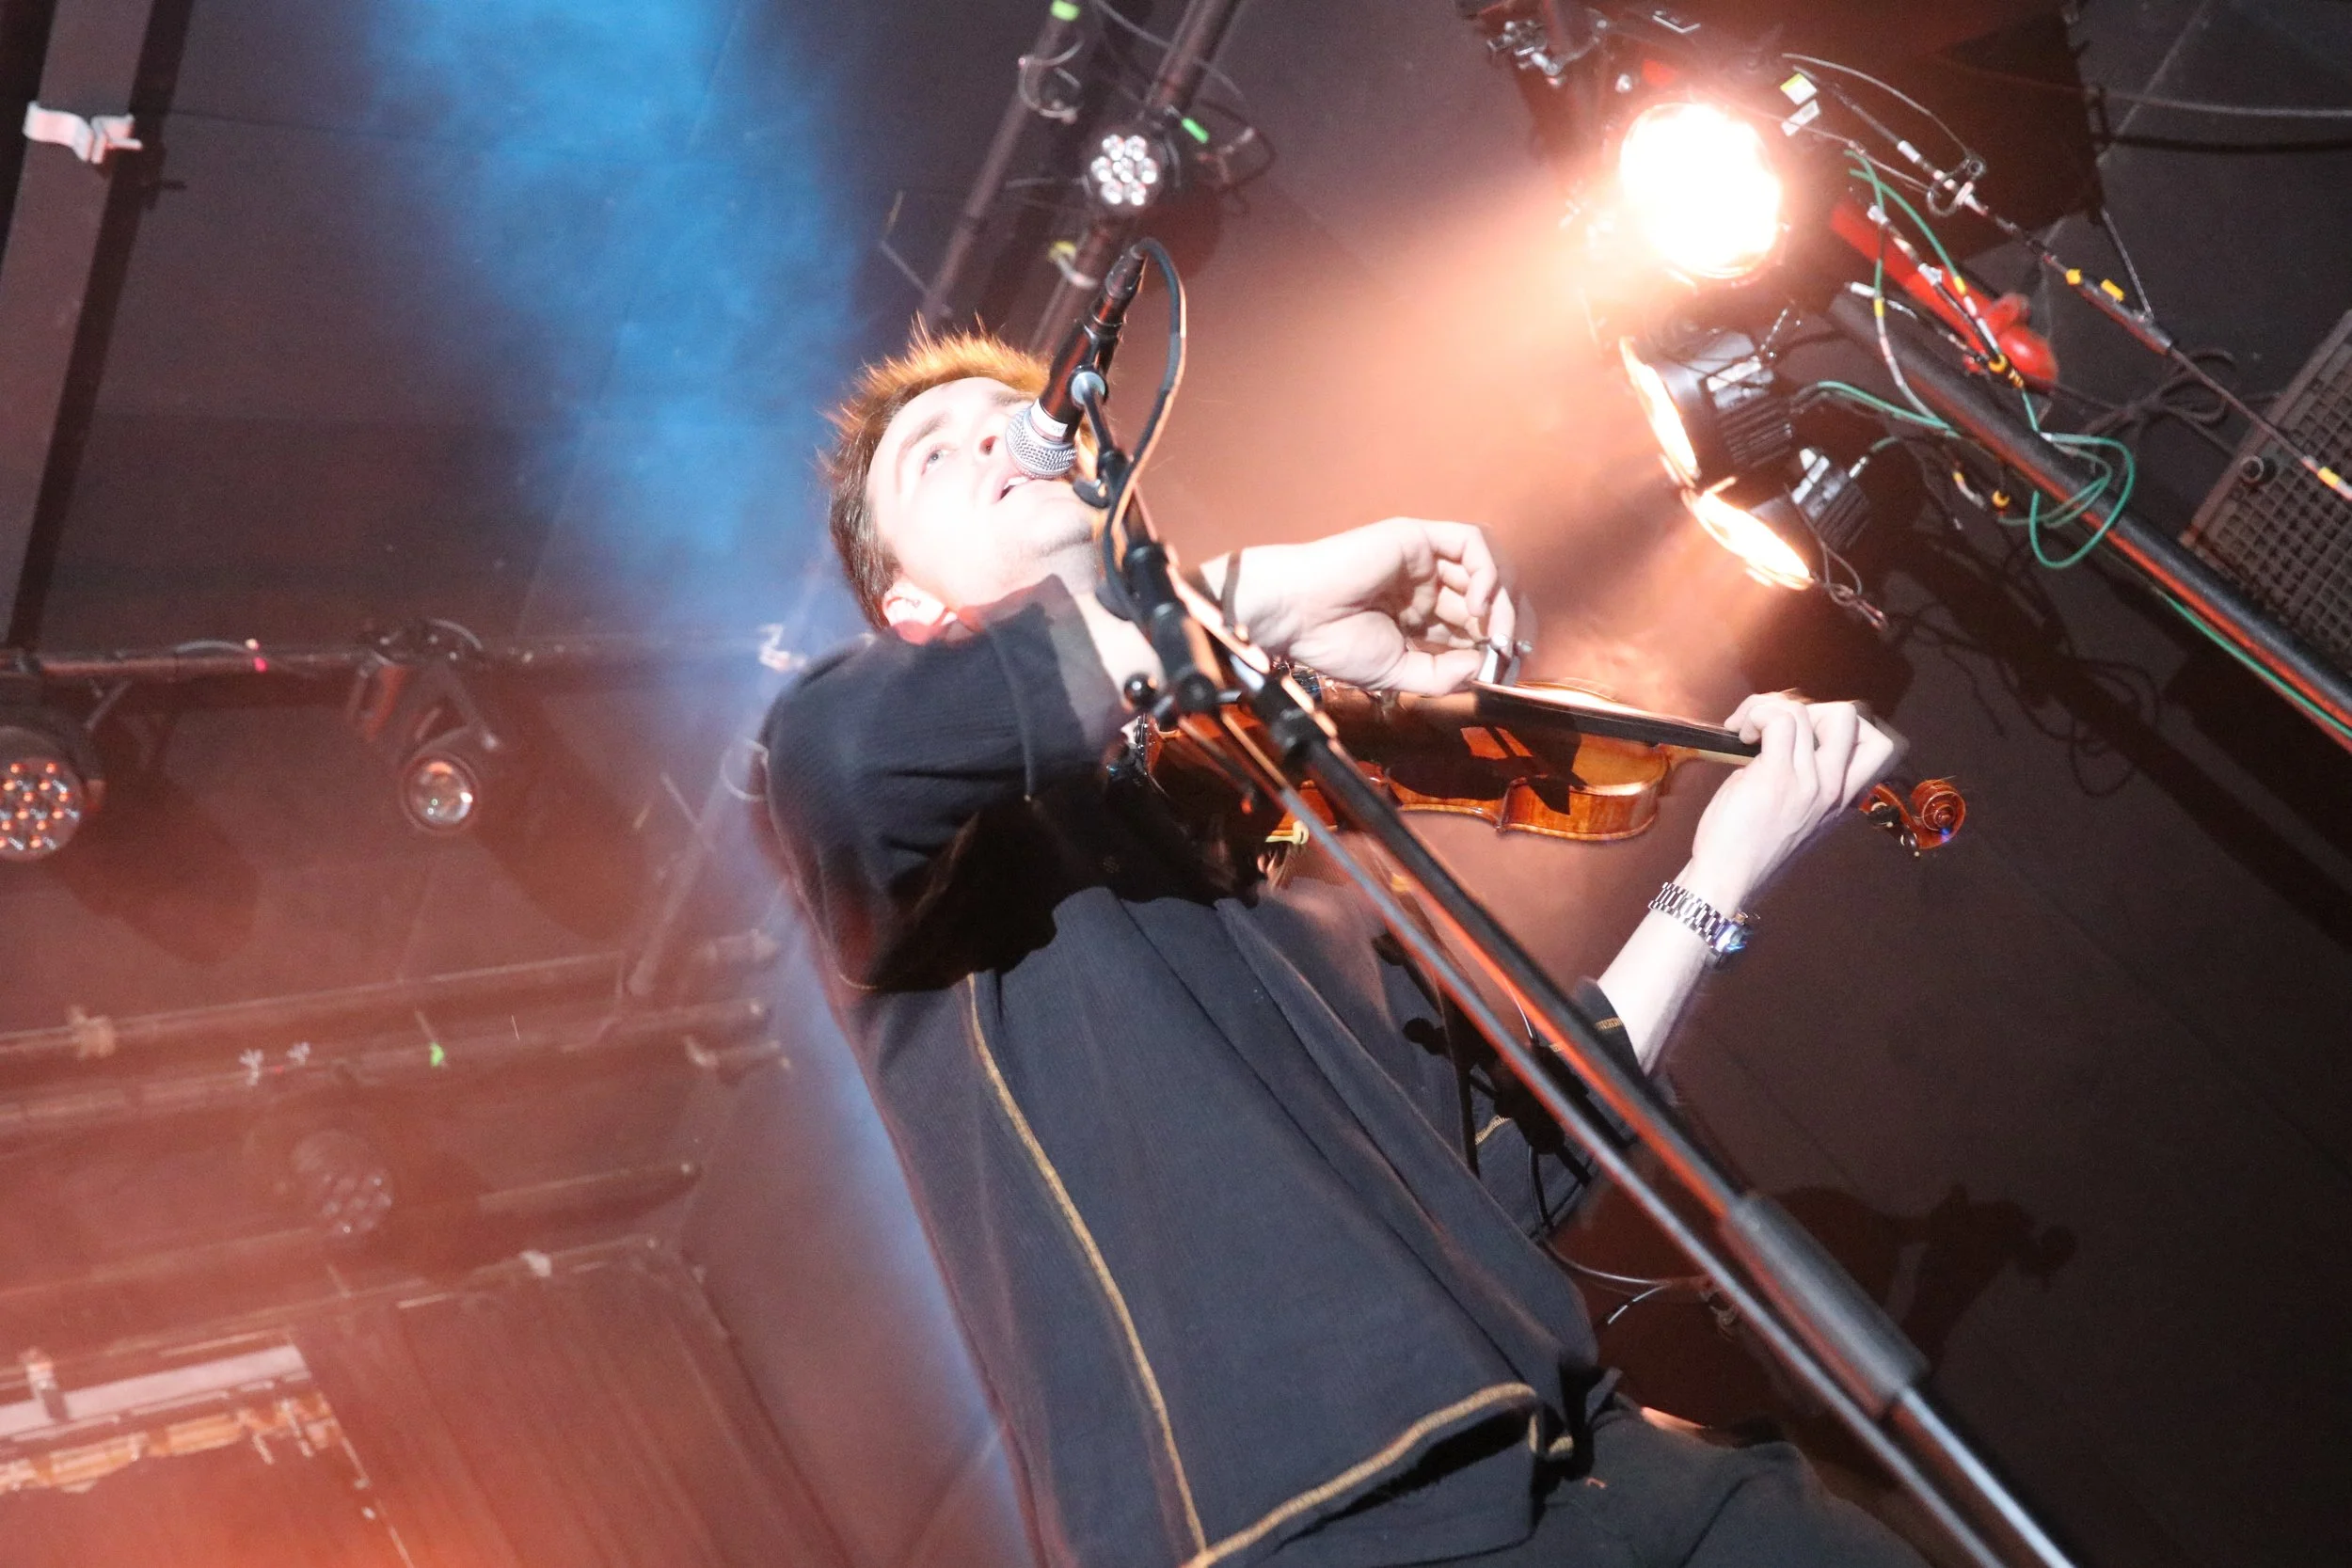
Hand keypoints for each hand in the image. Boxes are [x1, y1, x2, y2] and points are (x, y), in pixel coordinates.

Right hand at [1212, 518, 1515, 693]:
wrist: (1296, 616)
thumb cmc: (1334, 643)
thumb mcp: (1399, 673)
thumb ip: (1442, 674)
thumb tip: (1486, 668)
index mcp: (1420, 616)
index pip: (1475, 625)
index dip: (1496, 646)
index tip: (1505, 672)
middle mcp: (1427, 584)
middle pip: (1490, 596)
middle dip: (1507, 626)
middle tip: (1509, 653)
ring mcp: (1425, 558)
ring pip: (1487, 568)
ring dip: (1502, 602)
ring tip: (1495, 634)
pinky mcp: (1419, 537)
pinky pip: (1471, 543)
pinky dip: (1486, 573)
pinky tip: (1477, 605)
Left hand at [1682, 693, 1899, 911]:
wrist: (1728, 878)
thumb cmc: (1748, 846)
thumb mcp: (1793, 810)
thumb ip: (1802, 775)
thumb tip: (1783, 729)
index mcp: (1842, 797)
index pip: (1880, 744)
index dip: (1842, 723)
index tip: (1806, 733)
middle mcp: (1833, 788)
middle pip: (1850, 715)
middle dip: (1808, 707)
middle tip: (1774, 728)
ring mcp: (1809, 782)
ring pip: (1804, 710)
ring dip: (1767, 708)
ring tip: (1746, 731)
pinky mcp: (1777, 777)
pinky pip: (1778, 719)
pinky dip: (1755, 714)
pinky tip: (1738, 735)